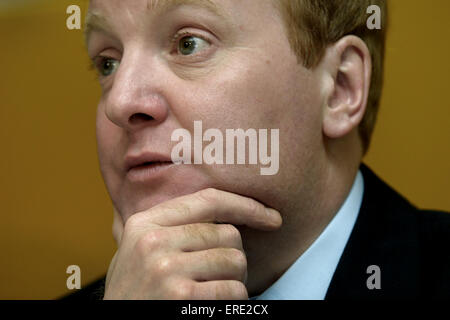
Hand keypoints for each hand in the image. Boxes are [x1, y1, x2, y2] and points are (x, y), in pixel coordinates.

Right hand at [103, 188, 281, 299]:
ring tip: (214, 291)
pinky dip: (234, 301)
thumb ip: (167, 226)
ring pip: (235, 261)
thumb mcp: (137, 250)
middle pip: (228, 234)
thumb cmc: (134, 292)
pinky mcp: (181, 297)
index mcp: (145, 223)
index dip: (246, 206)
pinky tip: (213, 307)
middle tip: (223, 275)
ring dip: (235, 280)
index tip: (272, 218)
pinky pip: (234, 291)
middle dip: (234, 256)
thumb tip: (221, 210)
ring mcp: (166, 269)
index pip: (208, 200)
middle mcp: (154, 241)